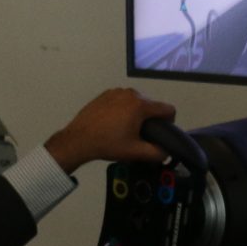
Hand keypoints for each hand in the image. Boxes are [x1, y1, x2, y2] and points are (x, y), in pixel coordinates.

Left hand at [45, 88, 176, 172]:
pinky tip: (112, 121)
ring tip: (124, 127)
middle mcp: (131, 93)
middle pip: (151, 105)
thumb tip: (167, 152)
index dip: (169, 122)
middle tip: (138, 134)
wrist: (78, 140)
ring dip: (136, 112)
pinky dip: (122, 108)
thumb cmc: (108, 144)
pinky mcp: (105, 94)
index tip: (158, 133)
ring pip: (136, 101)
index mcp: (141, 105)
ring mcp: (116, 92)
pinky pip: (122, 99)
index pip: (168, 109)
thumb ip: (157, 153)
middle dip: (149, 118)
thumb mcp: (135, 152)